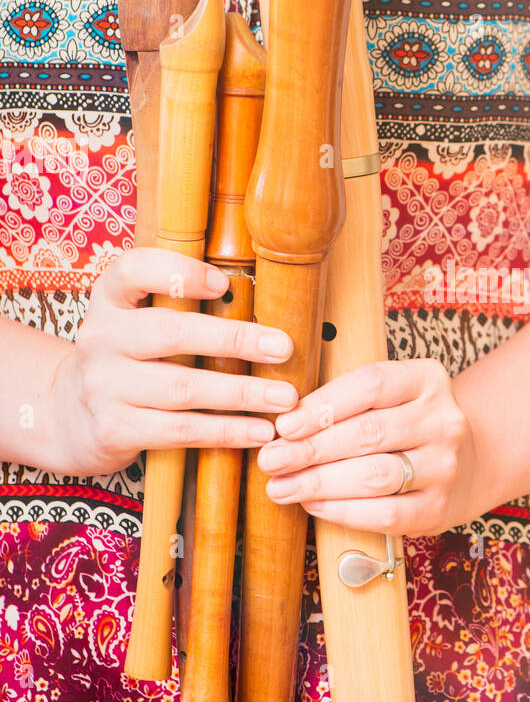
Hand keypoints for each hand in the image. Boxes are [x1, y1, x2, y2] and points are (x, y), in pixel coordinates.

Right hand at [53, 247, 295, 475]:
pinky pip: (180, 430)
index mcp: (109, 299)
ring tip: (284, 398)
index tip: (223, 283)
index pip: (134, 270)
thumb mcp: (135, 320)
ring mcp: (103, 386)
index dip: (179, 273)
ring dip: (241, 393)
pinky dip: (226, 431)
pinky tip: (259, 432)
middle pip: (171, 332)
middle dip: (235, 340)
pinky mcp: (114, 428)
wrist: (72, 415)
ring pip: (182, 388)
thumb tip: (260, 304)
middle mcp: (100, 338)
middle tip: (284, 348)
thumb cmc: (128, 359)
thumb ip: (178, 305)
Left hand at [256, 357, 476, 536]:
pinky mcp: (439, 506)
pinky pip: (386, 513)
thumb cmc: (408, 424)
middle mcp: (443, 420)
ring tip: (283, 486)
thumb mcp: (390, 396)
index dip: (322, 405)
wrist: (469, 461)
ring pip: (375, 476)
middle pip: (368, 433)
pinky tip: (314, 505)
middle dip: (310, 449)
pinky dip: (343, 511)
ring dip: (320, 483)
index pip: (370, 385)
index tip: (284, 424)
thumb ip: (346, 402)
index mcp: (427, 380)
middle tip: (271, 459)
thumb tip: (283, 426)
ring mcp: (445, 465)